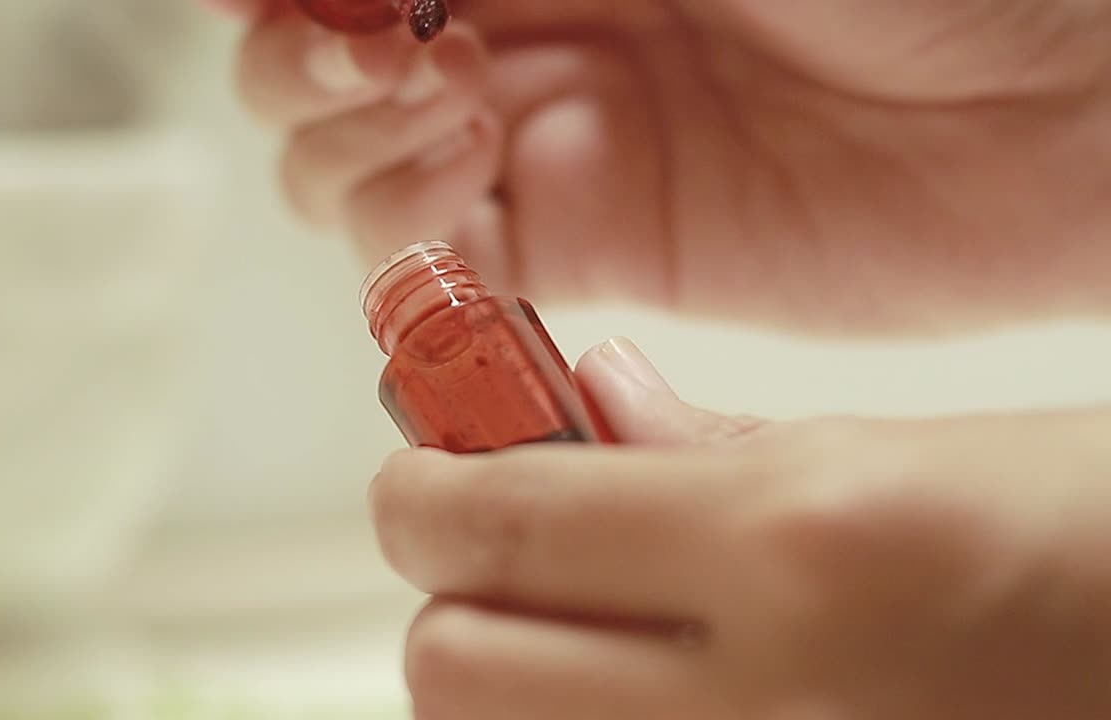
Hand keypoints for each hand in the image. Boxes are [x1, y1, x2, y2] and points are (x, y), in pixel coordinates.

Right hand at [213, 0, 1110, 334]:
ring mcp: (549, 140)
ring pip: (352, 171)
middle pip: (315, 64)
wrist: (1056, 102)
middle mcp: (524, 28)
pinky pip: (439, 266)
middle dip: (300, 57)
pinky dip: (405, 241)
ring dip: (348, 144)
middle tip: (370, 39)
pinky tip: (462, 184)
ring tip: (446, 104)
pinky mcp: (590, 245)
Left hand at [369, 337, 1110, 718]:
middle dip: (455, 590)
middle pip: (455, 669)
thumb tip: (590, 399)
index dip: (421, 488)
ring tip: (587, 615)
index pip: (498, 525)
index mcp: (803, 549)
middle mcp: (769, 705)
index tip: (421, 469)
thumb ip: (715, 440)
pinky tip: (654, 679)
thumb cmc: (1101, 546)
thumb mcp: (911, 450)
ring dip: (507, 672)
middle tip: (509, 539)